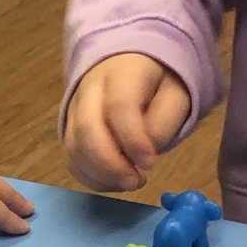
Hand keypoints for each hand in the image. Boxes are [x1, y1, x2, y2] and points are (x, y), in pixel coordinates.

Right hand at [65, 54, 191, 191]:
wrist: (129, 64)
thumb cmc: (157, 83)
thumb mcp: (176, 95)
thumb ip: (164, 123)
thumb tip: (143, 156)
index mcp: (122, 74)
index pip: (119, 106)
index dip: (132, 139)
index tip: (149, 163)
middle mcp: (90, 90)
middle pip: (87, 129)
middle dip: (110, 164)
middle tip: (136, 181)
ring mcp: (75, 110)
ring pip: (75, 148)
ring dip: (101, 175)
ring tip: (131, 182)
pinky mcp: (70, 130)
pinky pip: (72, 159)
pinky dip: (91, 178)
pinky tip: (115, 181)